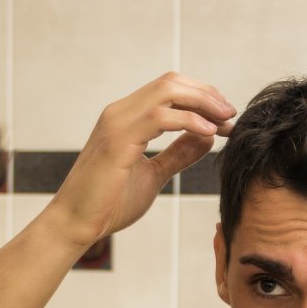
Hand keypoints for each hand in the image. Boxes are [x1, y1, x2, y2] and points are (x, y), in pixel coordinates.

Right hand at [45, 73, 234, 249]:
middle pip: (172, 82)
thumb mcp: (153, 175)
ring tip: (225, 122)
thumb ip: (178, 154)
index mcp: (126, 117)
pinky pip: (159, 117)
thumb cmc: (108, 204)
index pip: (170, 89)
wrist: (75, 224)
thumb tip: (207, 136)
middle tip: (231, 115)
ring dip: (203, 103)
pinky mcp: (117, 140)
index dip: (202, 97)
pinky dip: (188, 121)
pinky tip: (208, 133)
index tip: (225, 118)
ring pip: (167, 91)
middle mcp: (120, 112)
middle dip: (207, 95)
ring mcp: (117, 123)